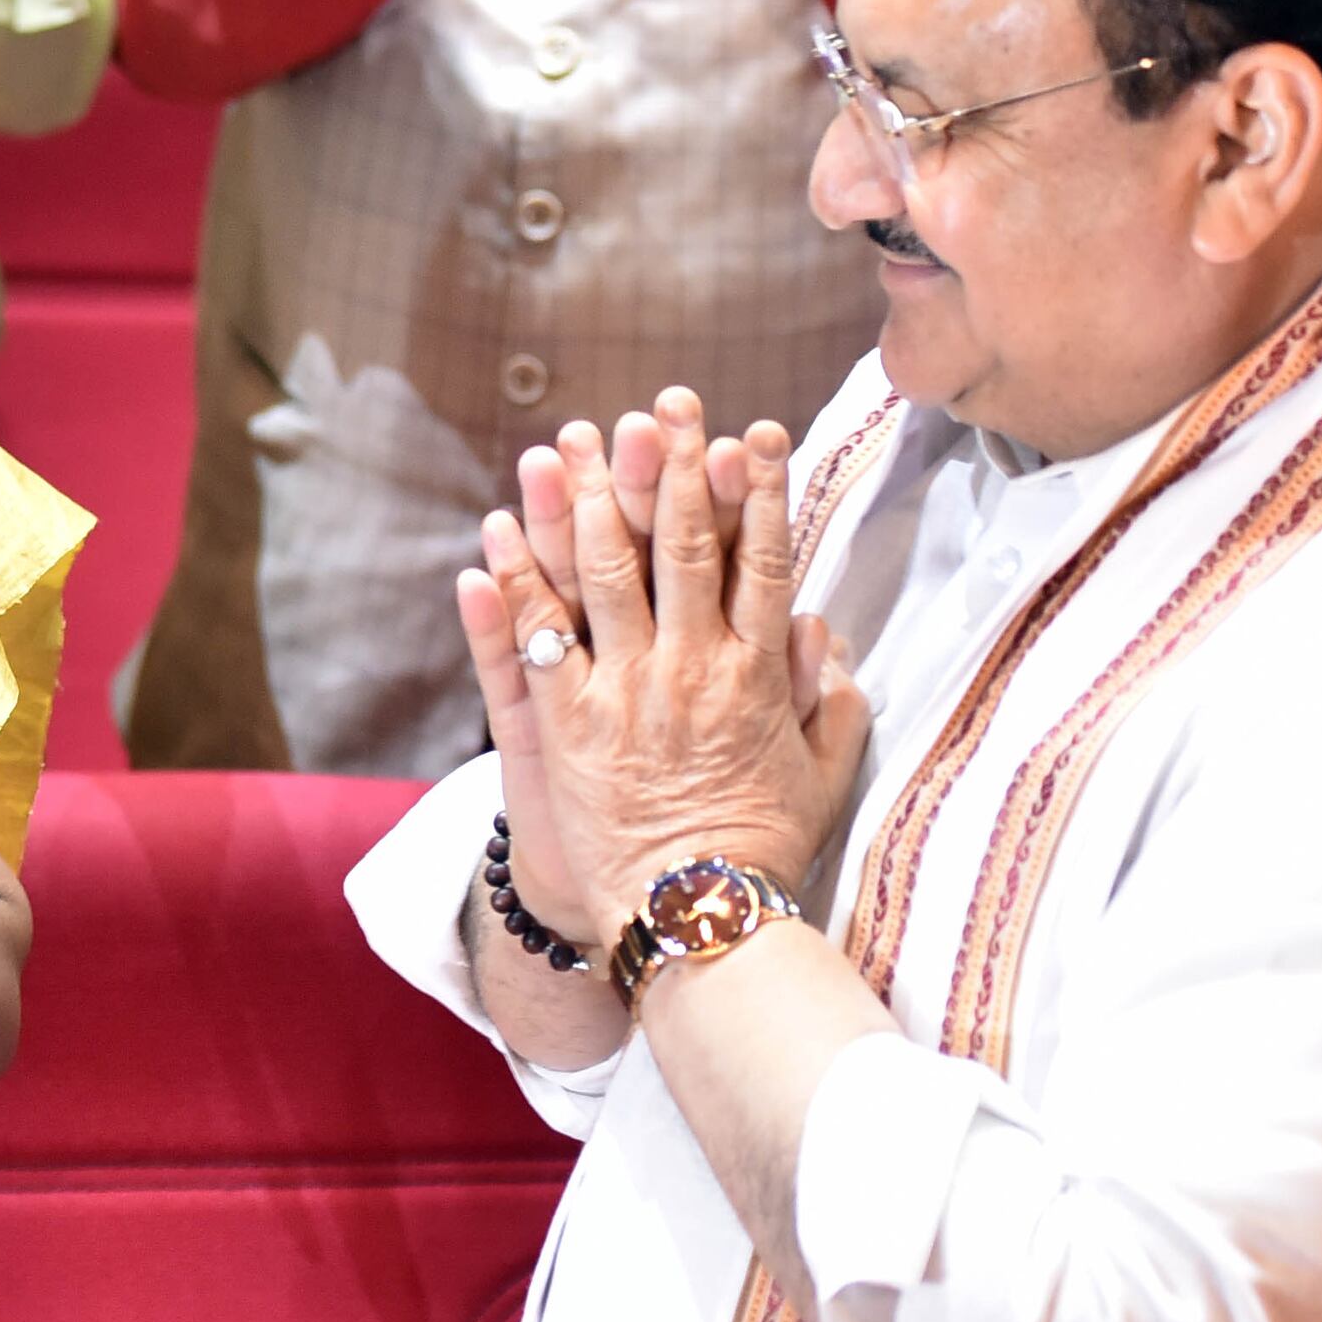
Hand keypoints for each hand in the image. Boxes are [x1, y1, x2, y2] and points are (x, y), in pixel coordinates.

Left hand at [452, 390, 868, 949]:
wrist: (698, 917)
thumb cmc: (765, 849)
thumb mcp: (825, 770)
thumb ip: (828, 697)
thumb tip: (821, 629)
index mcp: (757, 675)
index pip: (763, 563)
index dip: (760, 493)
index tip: (757, 433)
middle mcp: (690, 669)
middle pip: (681, 548)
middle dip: (673, 469)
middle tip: (667, 405)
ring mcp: (624, 692)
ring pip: (603, 576)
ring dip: (585, 499)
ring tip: (574, 439)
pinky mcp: (567, 724)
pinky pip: (534, 638)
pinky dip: (511, 582)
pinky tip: (493, 530)